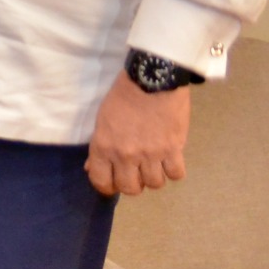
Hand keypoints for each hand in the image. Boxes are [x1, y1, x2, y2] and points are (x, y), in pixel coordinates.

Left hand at [86, 73, 192, 196]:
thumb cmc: (123, 97)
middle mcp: (125, 155)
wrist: (152, 79)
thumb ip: (98, 148)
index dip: (107, 187)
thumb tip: (92, 168)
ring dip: (154, 177)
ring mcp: (151, 154)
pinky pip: (176, 174)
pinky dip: (174, 171)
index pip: (102, 182)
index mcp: (103, 147)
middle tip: (136, 173)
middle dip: (133, 184)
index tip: (114, 184)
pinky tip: (171, 161)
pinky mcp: (173, 148)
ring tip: (155, 165)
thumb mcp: (102, 121)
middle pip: (131, 189)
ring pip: (154, 184)